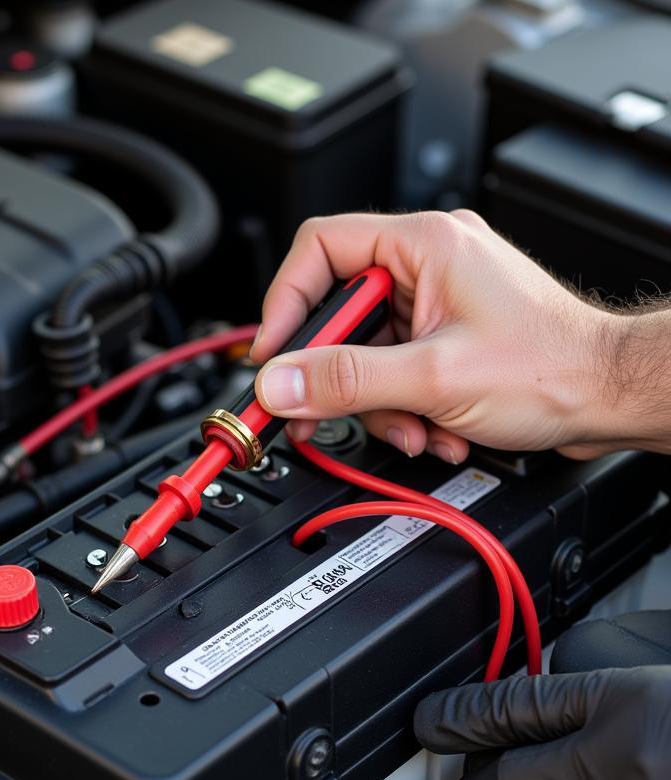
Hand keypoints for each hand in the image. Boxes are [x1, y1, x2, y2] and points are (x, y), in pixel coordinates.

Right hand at [252, 211, 670, 461]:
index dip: (286, 301)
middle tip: (312, 411)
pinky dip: (405, 409)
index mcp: (423, 245)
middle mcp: (427, 266)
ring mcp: (436, 305)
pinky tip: (435, 429)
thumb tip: (281, 382)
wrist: (610, 398)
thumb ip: (347, 380)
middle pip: (340, 315)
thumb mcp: (433, 378)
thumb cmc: (554, 368)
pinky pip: (394, 373)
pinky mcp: (444, 339)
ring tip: (411, 430)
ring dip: (379, 405)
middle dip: (337, 375)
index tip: (272, 353)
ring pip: (366, 354)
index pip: (320, 248)